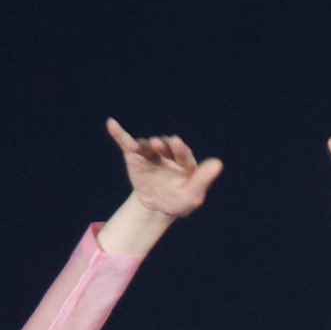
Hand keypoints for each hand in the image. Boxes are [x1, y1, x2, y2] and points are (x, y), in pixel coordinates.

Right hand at [106, 117, 222, 218]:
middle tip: (157, 144)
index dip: (179, 148)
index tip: (176, 143)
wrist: (157, 206)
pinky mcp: (134, 155)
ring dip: (140, 144)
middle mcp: (167, 152)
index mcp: (184, 159)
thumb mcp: (192, 194)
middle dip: (161, 146)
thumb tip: (218, 163)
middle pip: (164, 147)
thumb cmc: (179, 200)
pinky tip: (111, 123)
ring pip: (145, 146)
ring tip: (135, 146)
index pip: (182, 152)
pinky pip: (126, 143)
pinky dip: (119, 133)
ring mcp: (150, 153)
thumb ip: (203, 179)